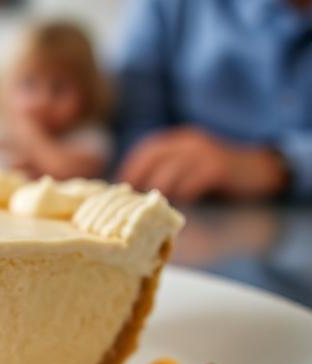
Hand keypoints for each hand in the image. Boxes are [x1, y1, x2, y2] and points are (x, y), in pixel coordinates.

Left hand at [119, 128, 287, 200]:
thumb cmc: (218, 173)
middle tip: (131, 199)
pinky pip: (194, 180)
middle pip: (155, 157)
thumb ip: (170, 171)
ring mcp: (204, 152)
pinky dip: (184, 193)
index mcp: (179, 140)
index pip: (147, 149)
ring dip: (160, 189)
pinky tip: (180, 203)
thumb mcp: (191, 165)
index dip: (132, 166)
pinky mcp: (218, 167)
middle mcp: (189, 142)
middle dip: (140, 178)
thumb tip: (138, 192)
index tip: (121, 185)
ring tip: (152, 206)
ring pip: (172, 171)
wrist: (259, 169)